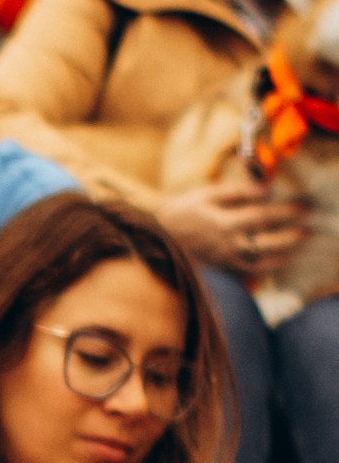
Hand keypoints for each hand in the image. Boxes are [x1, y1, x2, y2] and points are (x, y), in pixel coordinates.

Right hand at [158, 174, 310, 278]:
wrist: (153, 240)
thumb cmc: (179, 213)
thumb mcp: (204, 195)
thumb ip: (236, 192)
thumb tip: (265, 189)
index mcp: (223, 223)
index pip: (262, 215)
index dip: (286, 211)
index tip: (303, 206)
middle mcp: (226, 245)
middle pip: (266, 242)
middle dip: (290, 235)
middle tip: (308, 229)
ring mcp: (223, 261)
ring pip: (260, 261)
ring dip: (283, 254)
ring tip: (298, 246)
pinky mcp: (220, 270)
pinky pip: (247, 273)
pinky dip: (266, 268)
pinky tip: (278, 261)